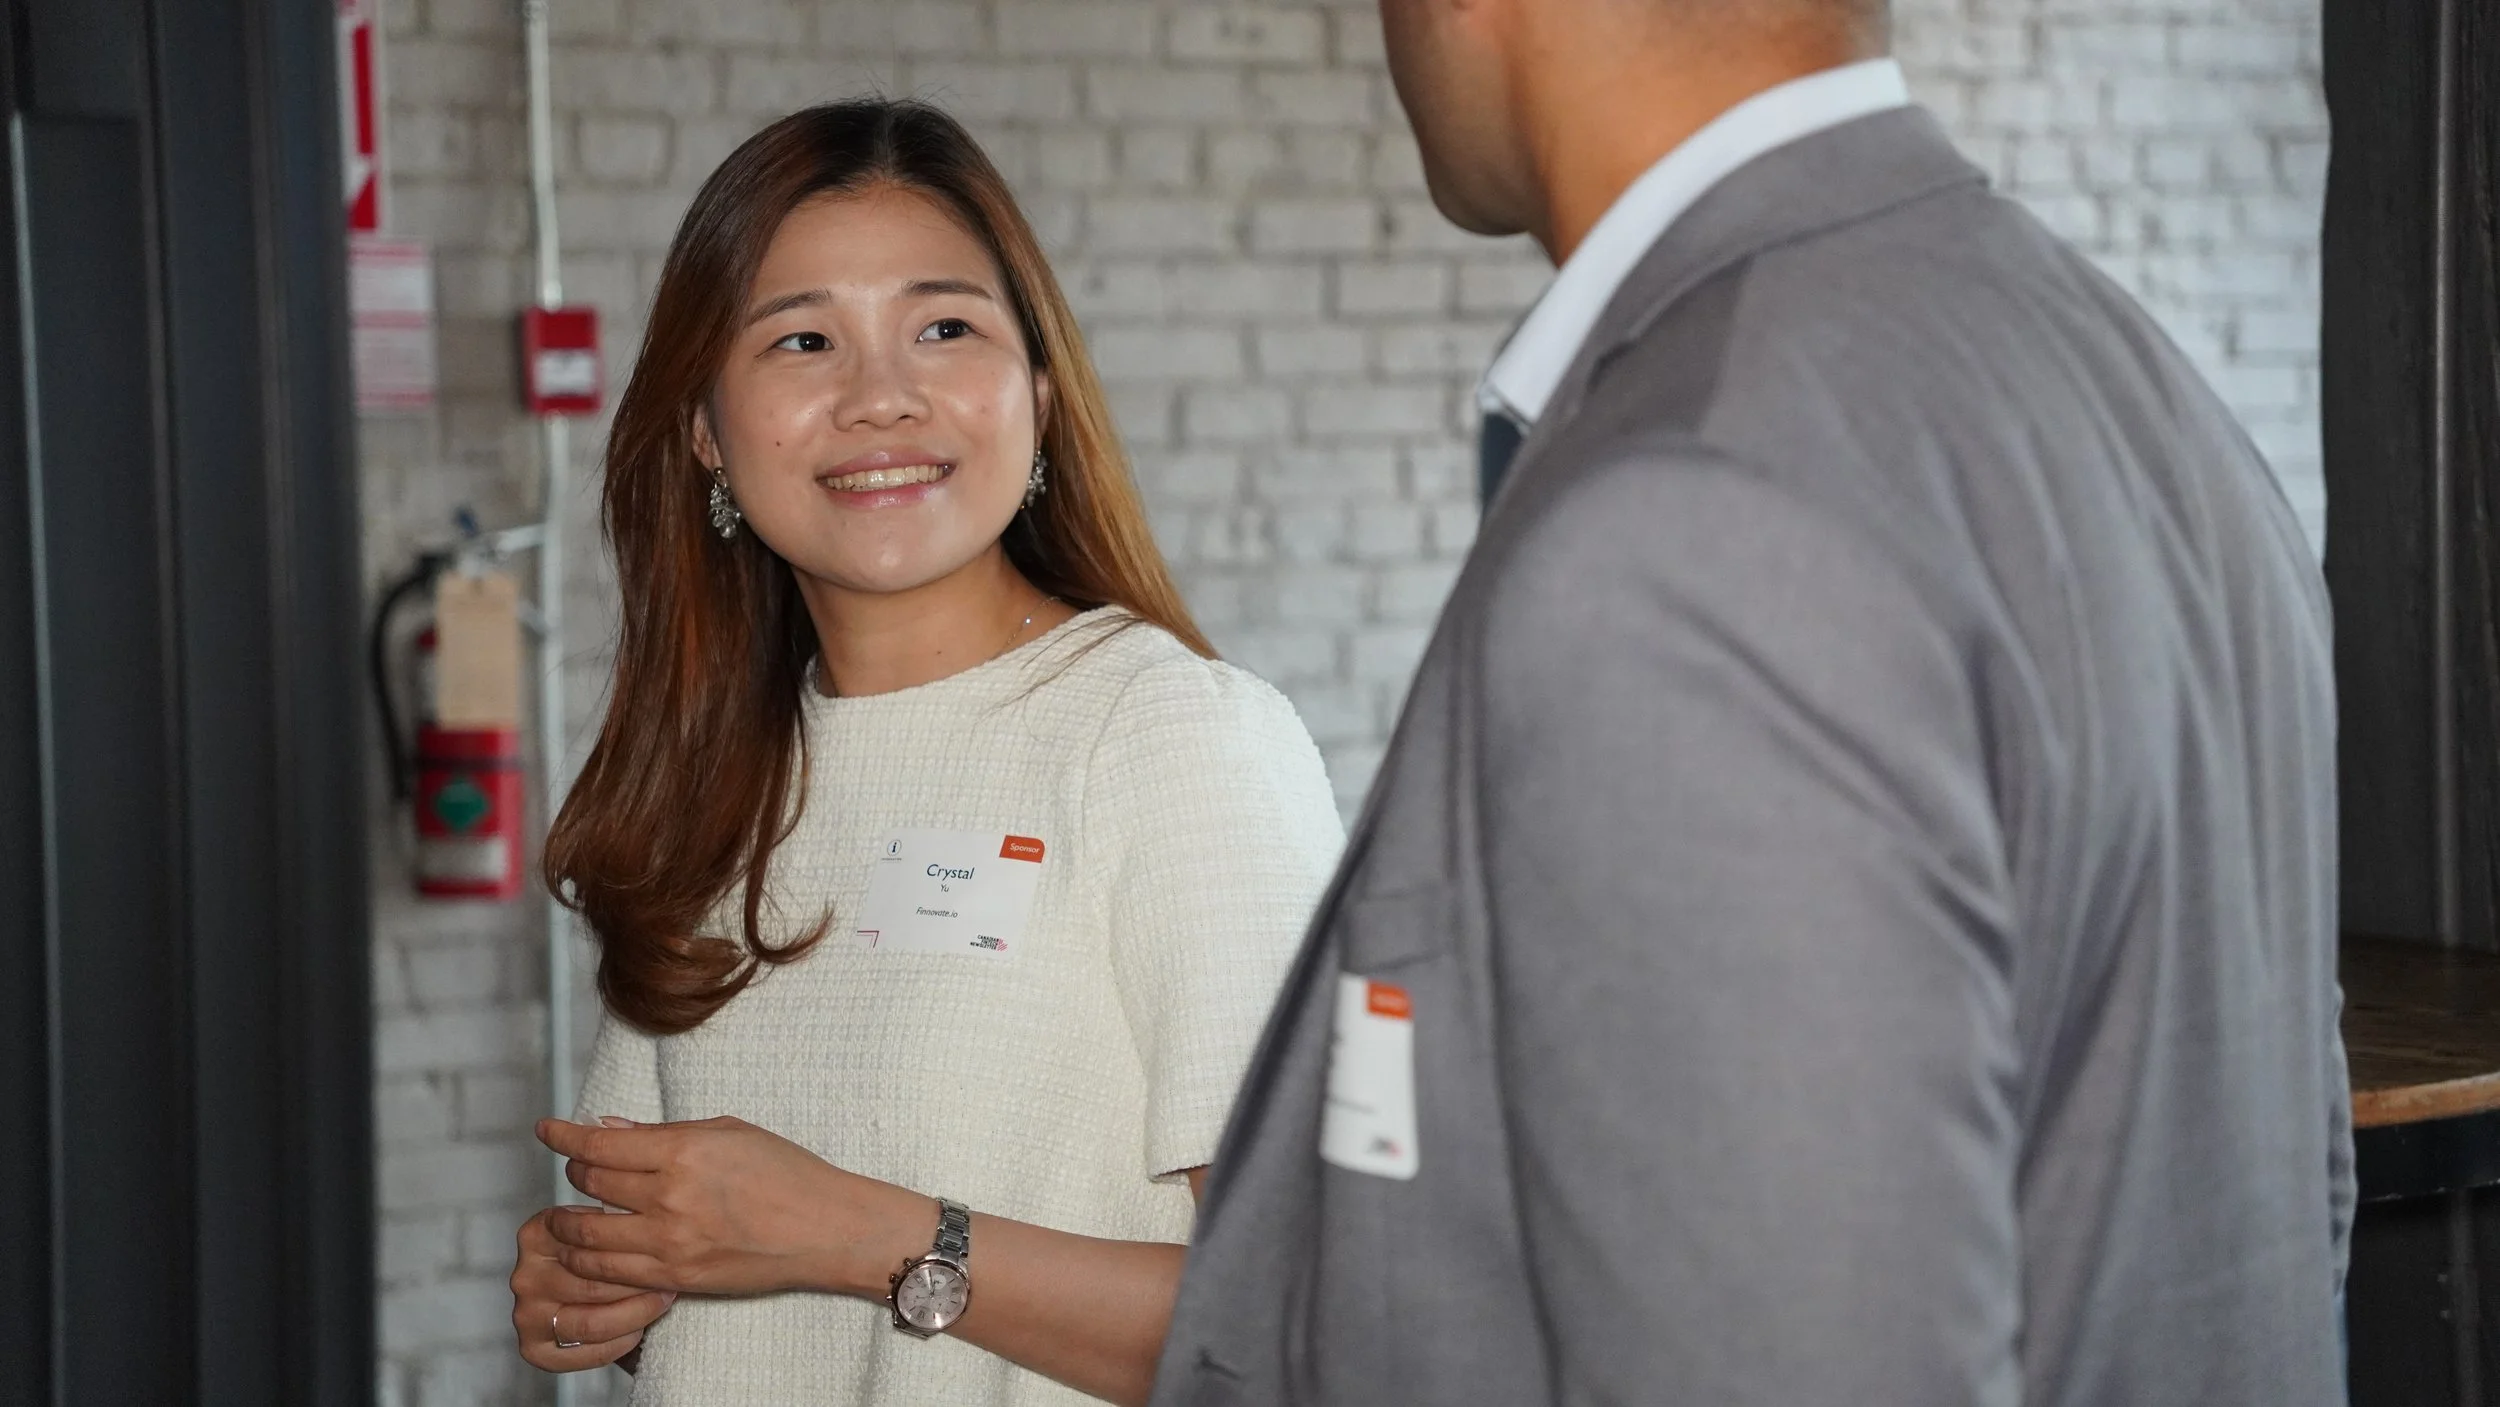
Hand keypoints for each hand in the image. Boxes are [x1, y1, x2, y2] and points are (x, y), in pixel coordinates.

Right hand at [510, 1205, 676, 1372]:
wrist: (584, 1289)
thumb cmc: (599, 1253)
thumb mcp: (600, 1225)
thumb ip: (613, 1223)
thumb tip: (651, 1224)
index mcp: (537, 1234)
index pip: (589, 1243)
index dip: (633, 1249)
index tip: (664, 1252)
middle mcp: (526, 1275)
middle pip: (594, 1285)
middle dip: (639, 1285)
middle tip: (670, 1281)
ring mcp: (526, 1313)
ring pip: (592, 1322)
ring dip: (635, 1314)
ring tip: (661, 1302)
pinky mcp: (533, 1347)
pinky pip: (585, 1352)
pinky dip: (618, 1345)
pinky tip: (637, 1332)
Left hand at [535, 1115, 926, 1298]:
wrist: (825, 1228)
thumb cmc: (786, 1172)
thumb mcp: (727, 1132)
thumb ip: (662, 1134)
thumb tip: (609, 1130)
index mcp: (683, 1151)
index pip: (600, 1144)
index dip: (564, 1136)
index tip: (546, 1130)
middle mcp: (669, 1196)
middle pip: (589, 1186)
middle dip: (574, 1174)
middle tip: (576, 1169)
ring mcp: (670, 1242)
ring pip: (588, 1236)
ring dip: (568, 1223)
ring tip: (566, 1217)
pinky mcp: (676, 1277)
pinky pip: (611, 1273)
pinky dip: (589, 1261)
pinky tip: (587, 1252)